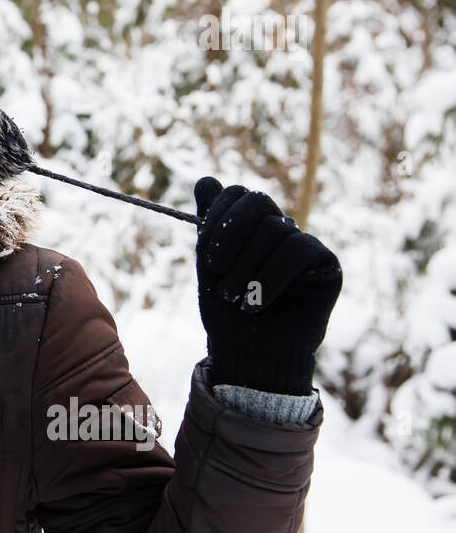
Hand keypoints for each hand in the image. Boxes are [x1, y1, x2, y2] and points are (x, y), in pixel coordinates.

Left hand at [194, 177, 341, 395]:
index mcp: (249, 226)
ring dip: (246, 267)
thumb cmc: (227, 312)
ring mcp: (303, 244)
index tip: (206, 254)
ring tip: (236, 297)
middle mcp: (279, 229)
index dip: (218, 215)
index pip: (237, 193)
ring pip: (275, 229)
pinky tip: (258, 303)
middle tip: (216, 269)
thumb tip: (205, 179)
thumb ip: (210, 224)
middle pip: (257, 201)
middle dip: (230, 232)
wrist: (250, 352)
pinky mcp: (325, 263)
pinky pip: (297, 251)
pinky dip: (270, 277)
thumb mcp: (209, 265)